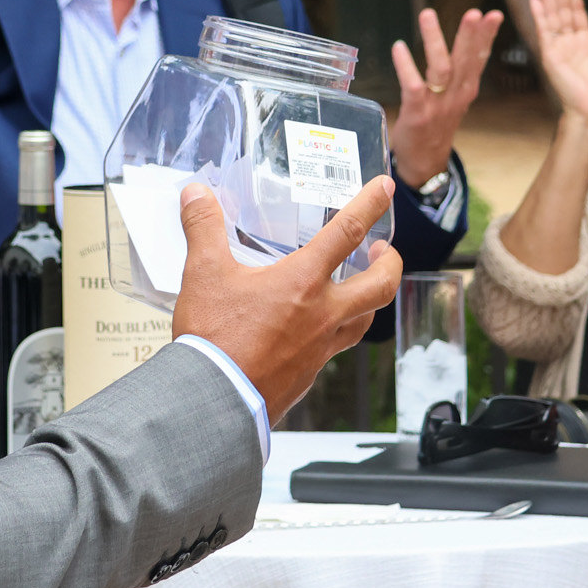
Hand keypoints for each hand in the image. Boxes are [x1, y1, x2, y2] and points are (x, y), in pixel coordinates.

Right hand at [172, 176, 401, 423]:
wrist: (215, 400)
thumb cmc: (215, 338)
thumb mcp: (204, 273)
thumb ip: (203, 229)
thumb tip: (196, 195)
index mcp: (303, 282)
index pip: (347, 232)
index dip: (370, 204)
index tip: (385, 188)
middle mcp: (323, 313)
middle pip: (380, 284)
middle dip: (392, 262)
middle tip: (386, 248)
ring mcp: (321, 346)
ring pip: (365, 319)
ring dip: (372, 297)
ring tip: (363, 285)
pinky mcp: (311, 371)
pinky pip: (338, 346)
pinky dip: (340, 330)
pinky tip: (322, 327)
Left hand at [389, 7, 502, 186]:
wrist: (425, 162)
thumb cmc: (437, 123)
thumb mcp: (456, 97)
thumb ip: (460, 72)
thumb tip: (468, 41)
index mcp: (466, 89)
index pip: (479, 58)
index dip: (486, 36)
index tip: (492, 15)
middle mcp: (456, 95)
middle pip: (466, 61)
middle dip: (471, 35)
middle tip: (475, 12)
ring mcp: (437, 105)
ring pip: (441, 68)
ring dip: (435, 40)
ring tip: (428, 14)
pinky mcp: (417, 114)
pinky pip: (412, 86)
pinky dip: (405, 65)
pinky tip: (398, 47)